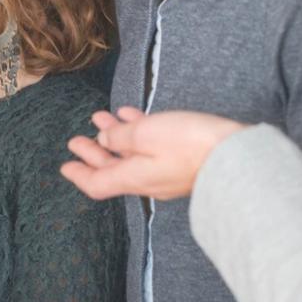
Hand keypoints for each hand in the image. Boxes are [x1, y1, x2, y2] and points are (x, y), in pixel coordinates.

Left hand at [60, 108, 246, 200]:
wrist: (236, 156)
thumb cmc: (191, 144)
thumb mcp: (146, 134)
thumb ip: (121, 137)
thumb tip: (105, 140)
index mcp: (134, 178)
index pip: (97, 184)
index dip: (79, 175)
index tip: (65, 166)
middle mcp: (148, 180)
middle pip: (112, 170)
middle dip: (93, 154)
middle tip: (77, 141)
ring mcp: (166, 173)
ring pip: (131, 156)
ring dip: (115, 139)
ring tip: (102, 120)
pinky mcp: (183, 162)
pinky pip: (151, 149)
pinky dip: (137, 134)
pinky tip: (133, 117)